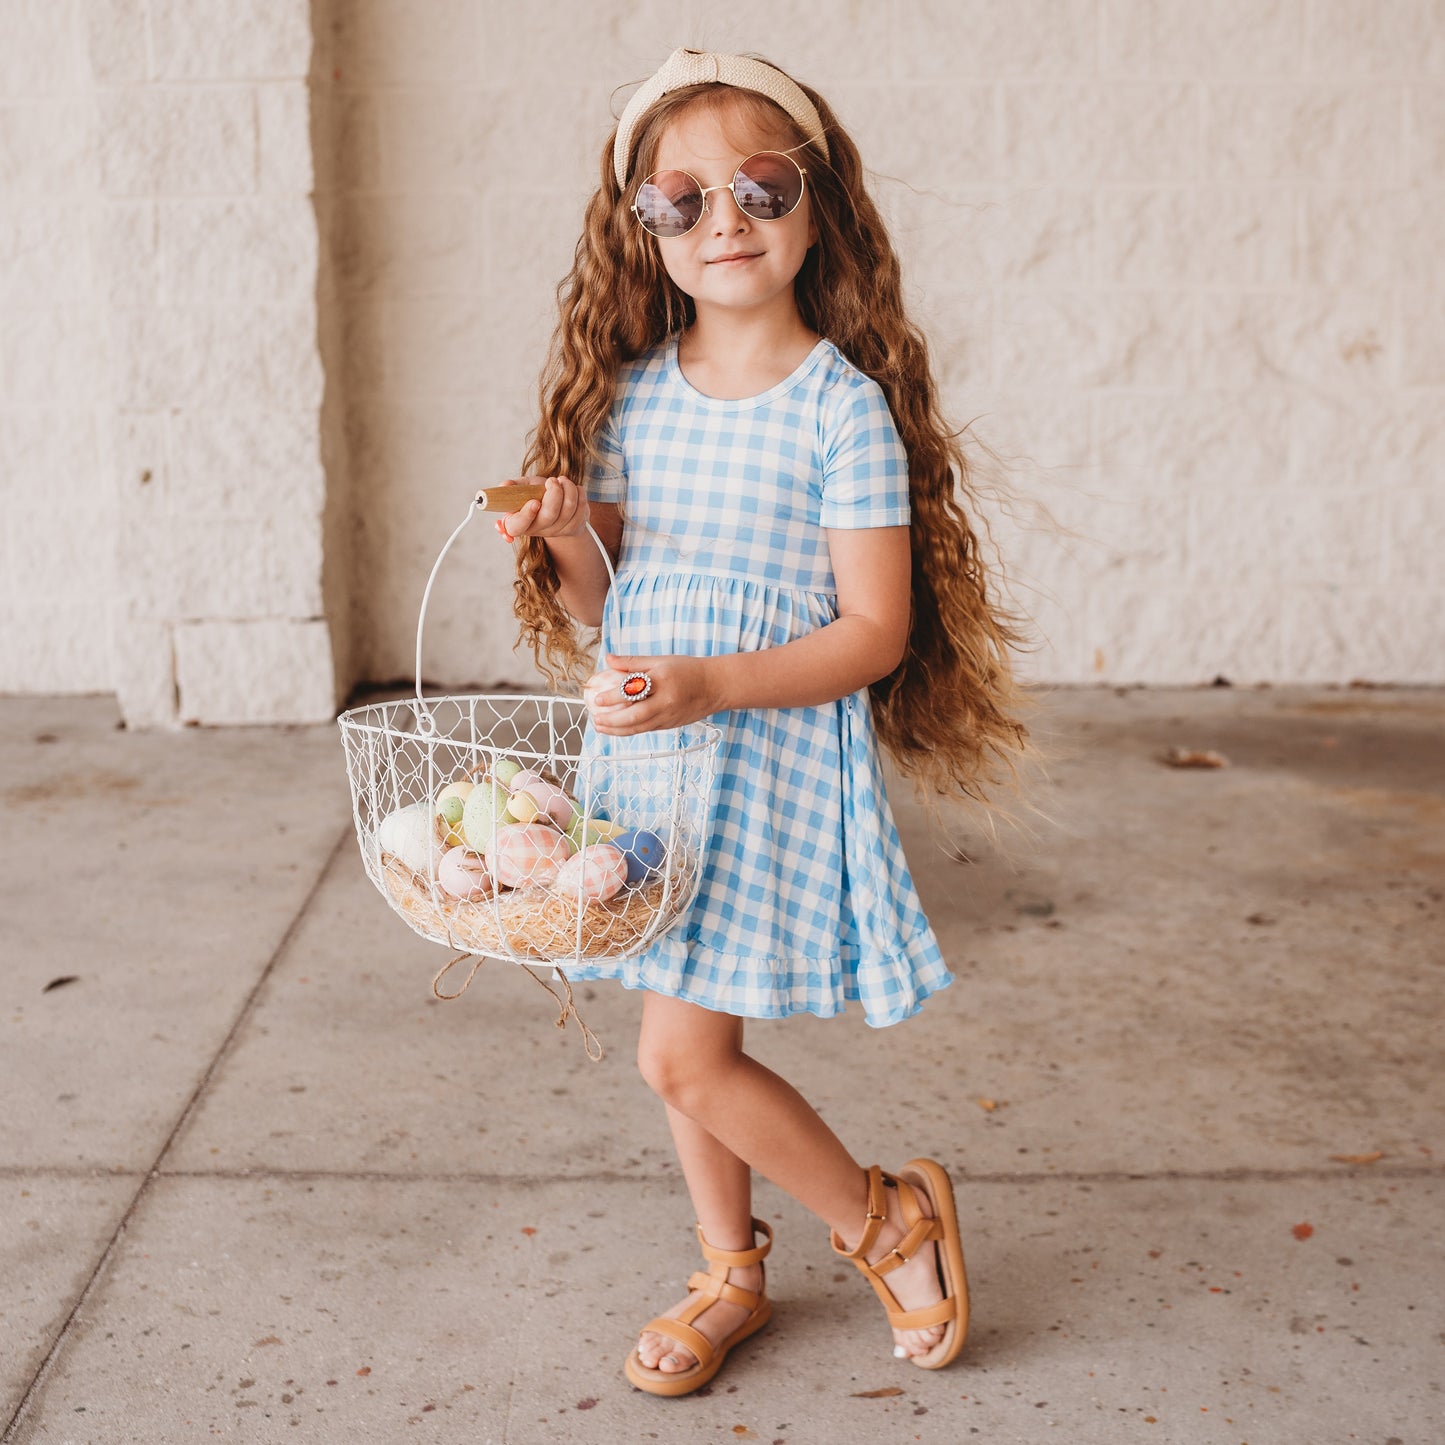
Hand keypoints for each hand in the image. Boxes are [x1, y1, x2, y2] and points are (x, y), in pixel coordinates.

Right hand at [494, 475, 588, 542]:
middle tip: (553, 480)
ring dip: (569, 489)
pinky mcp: (573, 528)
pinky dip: (580, 494)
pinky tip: (575, 489)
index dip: (526, 515)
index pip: (517, 526)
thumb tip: (504, 485)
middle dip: (555, 494)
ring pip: (568, 511)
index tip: (535, 502)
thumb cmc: (536, 495)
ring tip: (564, 480)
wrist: (557, 506)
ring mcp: (556, 531)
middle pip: (548, 516)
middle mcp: (536, 530)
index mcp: (517, 521)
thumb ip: (514, 486)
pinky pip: (581, 510)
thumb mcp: (523, 488)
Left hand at [584, 653, 720, 734]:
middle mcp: (666, 701)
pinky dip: (629, 730)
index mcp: (663, 680)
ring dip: (617, 730)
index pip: (634, 690)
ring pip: (639, 727)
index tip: (598, 698)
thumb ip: (633, 662)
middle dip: (612, 720)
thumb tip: (608, 659)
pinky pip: (646, 729)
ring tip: (600, 727)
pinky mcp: (671, 725)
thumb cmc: (687, 670)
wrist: (715, 686)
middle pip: (635, 716)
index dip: (614, 696)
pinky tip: (617, 729)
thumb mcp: (661, 660)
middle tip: (595, 719)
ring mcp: (669, 716)